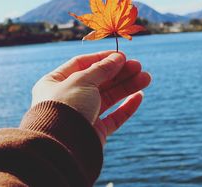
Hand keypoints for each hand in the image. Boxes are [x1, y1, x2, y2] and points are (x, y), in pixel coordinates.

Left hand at [31, 51, 150, 144]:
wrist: (62, 146)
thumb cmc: (65, 107)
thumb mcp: (83, 80)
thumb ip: (102, 68)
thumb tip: (117, 58)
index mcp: (55, 82)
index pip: (81, 64)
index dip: (102, 58)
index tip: (121, 55)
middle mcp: (67, 98)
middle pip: (98, 81)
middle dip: (119, 73)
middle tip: (138, 66)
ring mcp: (82, 115)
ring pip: (108, 98)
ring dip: (127, 86)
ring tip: (146, 77)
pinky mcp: (94, 132)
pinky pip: (113, 118)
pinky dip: (126, 107)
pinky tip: (139, 96)